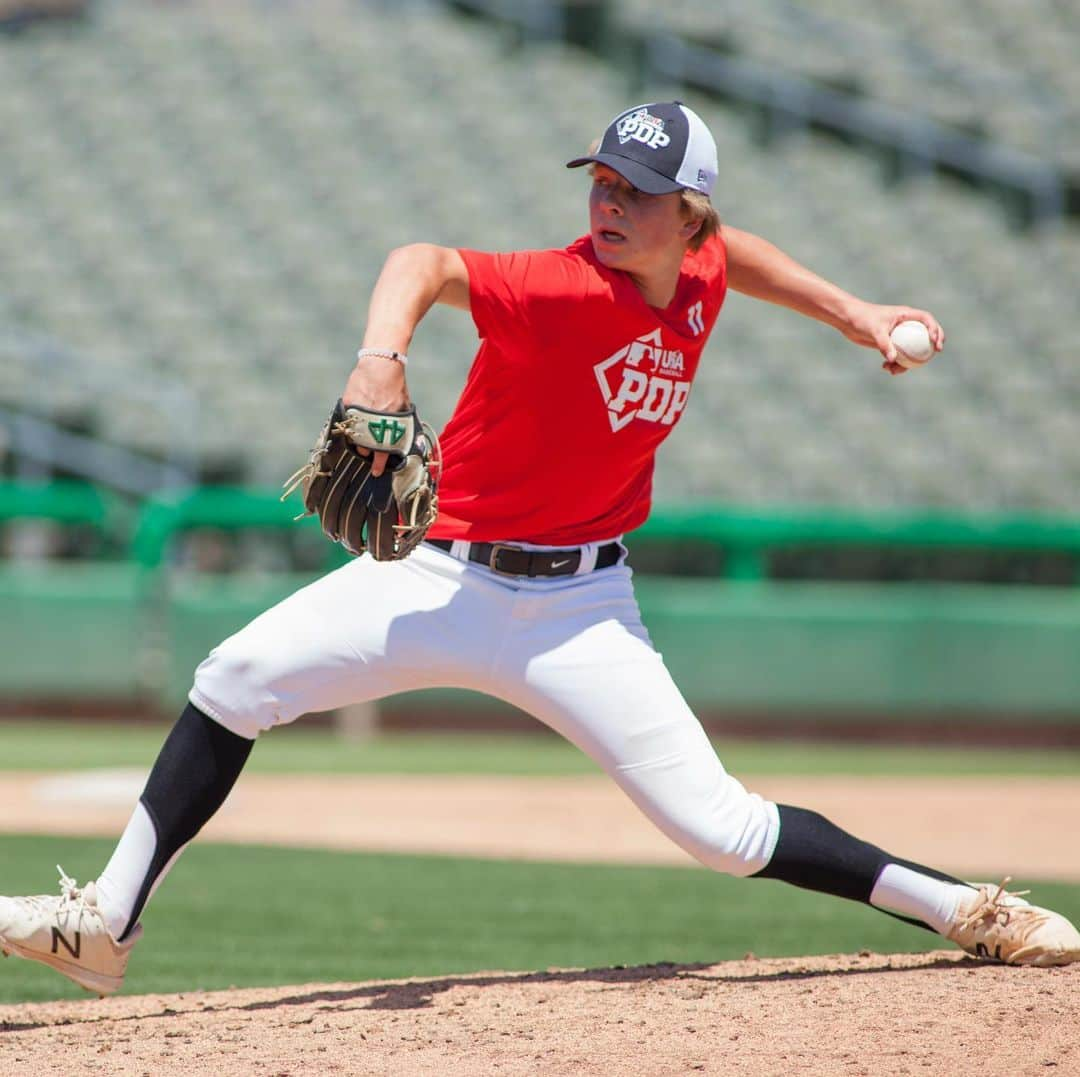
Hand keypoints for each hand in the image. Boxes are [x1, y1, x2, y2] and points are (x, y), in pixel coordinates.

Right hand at [342, 355, 409, 474]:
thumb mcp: (404, 407)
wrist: (381, 364)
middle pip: (365, 446)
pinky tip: (359, 418)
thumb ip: (401, 422)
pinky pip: (348, 420)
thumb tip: (403, 437)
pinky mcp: (348, 404)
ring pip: (354, 435)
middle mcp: (371, 421)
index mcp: (388, 423)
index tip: (377, 472)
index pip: (382, 451)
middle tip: (368, 452)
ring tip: (364, 434)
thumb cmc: (396, 385)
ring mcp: (357, 413)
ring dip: (358, 439)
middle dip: (367, 451)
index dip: (379, 464)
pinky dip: (353, 422)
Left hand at [840, 301, 945, 375]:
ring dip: (908, 361)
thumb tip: (893, 360)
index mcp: (905, 315)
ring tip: (895, 370)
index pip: (926, 319)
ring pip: (912, 348)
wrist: (848, 321)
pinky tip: (885, 368)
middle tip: (936, 352)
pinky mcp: (890, 344)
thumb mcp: (875, 331)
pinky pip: (898, 355)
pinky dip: (895, 363)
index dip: (935, 328)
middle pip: (925, 333)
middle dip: (933, 343)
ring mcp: (898, 335)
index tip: (934, 341)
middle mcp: (904, 324)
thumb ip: (885, 344)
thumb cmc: (863, 319)